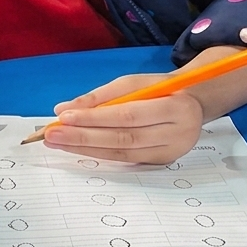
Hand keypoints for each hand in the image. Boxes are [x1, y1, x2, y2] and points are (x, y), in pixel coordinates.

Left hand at [46, 46, 246, 165]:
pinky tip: (79, 149)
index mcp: (176, 106)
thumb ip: (101, 96)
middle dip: (84, 137)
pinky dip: (99, 155)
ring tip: (59, 143)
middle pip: (124, 138)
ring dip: (86, 149)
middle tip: (52, 135)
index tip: (64, 117)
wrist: (194, 104)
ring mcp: (171, 153)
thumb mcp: (136, 82)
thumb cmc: (161, 89)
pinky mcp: (162, 163)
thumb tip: (64, 108)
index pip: (128, 114)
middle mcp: (178, 133)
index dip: (95, 118)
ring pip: (122, 153)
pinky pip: (126, 161)